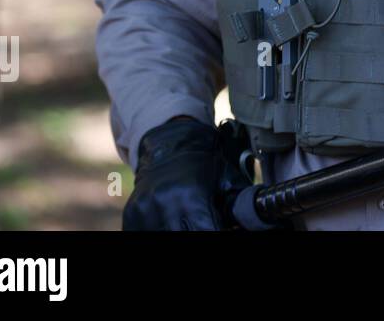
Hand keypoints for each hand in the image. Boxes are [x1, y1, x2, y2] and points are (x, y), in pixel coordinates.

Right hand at [123, 117, 251, 230]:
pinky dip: (160, 230)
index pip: (206, 232)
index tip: (221, 229)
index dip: (216, 233)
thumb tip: (251, 225)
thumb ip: (237, 205)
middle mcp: (165, 202)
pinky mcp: (132, 213)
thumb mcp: (228, 181)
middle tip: (204, 222)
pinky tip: (173, 222)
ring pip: (163, 236)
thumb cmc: (206, 166)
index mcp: (192, 196)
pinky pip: (144, 233)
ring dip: (177, 230)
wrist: (170, 145)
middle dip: (197, 230)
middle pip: (183, 236)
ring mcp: (145, 209)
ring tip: (189, 220)